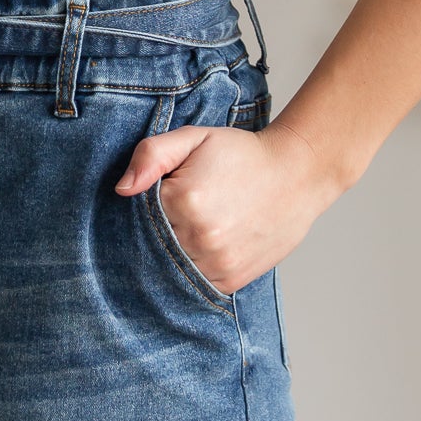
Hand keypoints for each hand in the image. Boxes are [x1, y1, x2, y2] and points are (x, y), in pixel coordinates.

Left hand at [115, 122, 339, 294]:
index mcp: (184, 199)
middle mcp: (199, 236)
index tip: (166, 196)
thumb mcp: (195, 138)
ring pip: (172, 266)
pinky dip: (193, 268)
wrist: (297, 175)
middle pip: (154, 243)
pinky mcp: (231, 279)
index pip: (139, 213)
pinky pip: (195, 282)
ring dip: (175, 253)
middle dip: (160, 231)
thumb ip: (152, 155)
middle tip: (184, 212)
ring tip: (196, 228)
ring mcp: (217, 262)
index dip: (148, 205)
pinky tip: (204, 248)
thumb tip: (123, 190)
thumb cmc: (242, 154)